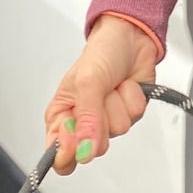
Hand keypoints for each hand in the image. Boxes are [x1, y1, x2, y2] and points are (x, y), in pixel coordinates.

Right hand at [43, 16, 158, 175]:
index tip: (79, 140)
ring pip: (117, 131)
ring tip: (113, 85)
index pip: (58, 154)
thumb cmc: (102, 53)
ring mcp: (107, 120)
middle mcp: (83, 122)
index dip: (69, 153)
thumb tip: (85, 152)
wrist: (132, 37)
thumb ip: (86, 120)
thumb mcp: (87, 82)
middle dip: (101, 120)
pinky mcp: (128, 114)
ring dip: (118, 103)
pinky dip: (132, 98)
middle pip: (92, 148)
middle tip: (100, 96)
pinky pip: (135, 118)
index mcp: (61, 115)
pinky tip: (126, 85)